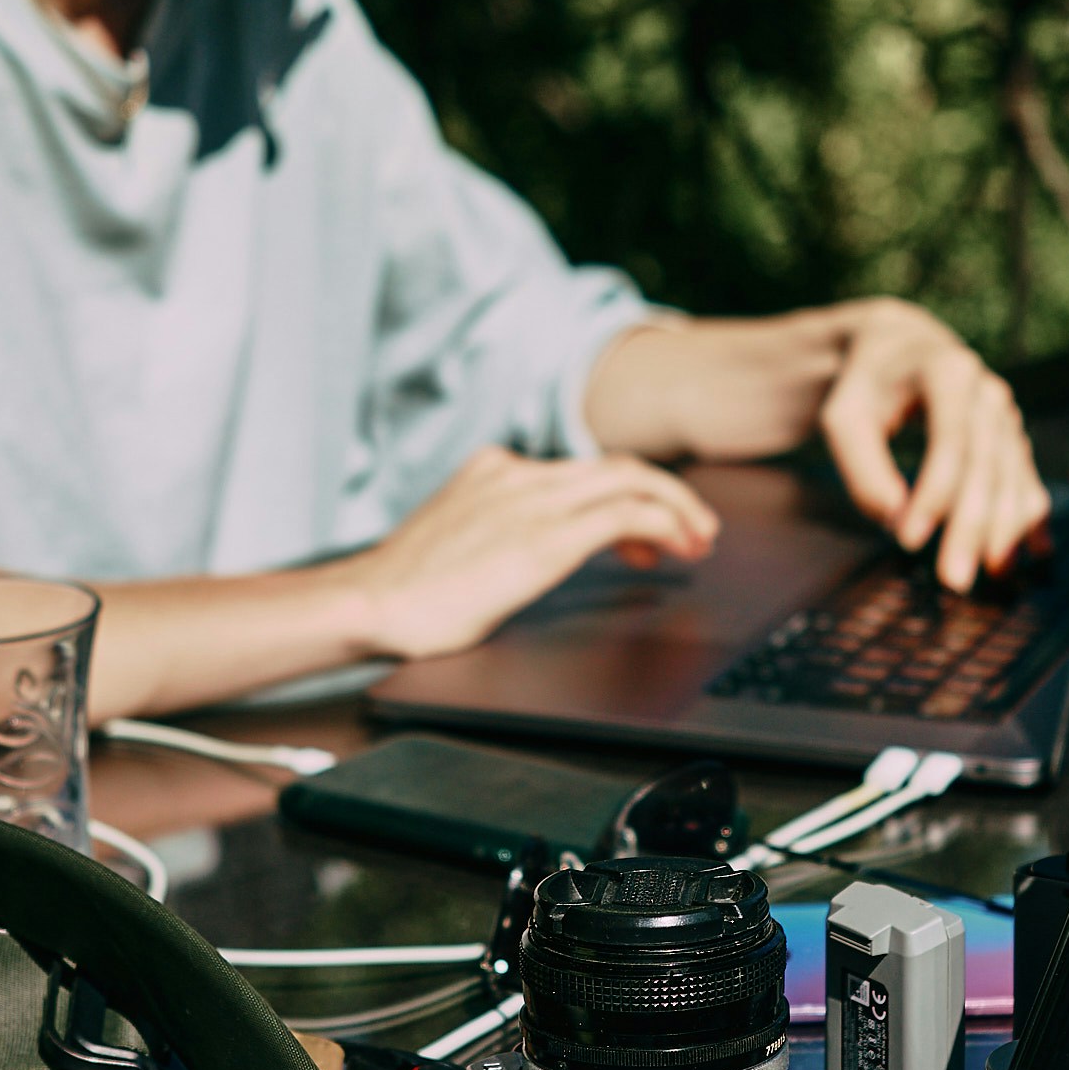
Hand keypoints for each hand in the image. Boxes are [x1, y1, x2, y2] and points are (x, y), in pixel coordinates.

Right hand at [343, 446, 720, 663]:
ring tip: (698, 542)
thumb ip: (498, 531)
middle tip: (697, 533)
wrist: (369, 603)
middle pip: (618, 466)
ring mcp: (532, 499)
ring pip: (632, 479)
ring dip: (677, 508)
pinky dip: (663, 524)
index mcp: (496, 470)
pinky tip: (675, 549)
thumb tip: (525, 555)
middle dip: (669, 497)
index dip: (628, 495)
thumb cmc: (405, 592)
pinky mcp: (544, 536)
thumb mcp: (460, 542)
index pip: (583, 469)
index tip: (647, 534)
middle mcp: (518, 473)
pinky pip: (625, 513)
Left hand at [816, 300, 1052, 591]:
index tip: (907, 539)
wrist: (899, 351)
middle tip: (955, 578)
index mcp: (947, 373)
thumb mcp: (846, 417)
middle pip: (986, 466)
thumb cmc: (866, 387)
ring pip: (1014, 479)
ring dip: (1005, 531)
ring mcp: (1005, 417)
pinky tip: (1033, 554)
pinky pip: (1027, 482)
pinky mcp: (1012, 439)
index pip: (950, 440)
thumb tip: (892, 517)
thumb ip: (862, 466)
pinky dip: (1030, 520)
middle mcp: (987, 393)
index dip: (934, 494)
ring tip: (990, 575)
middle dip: (972, 526)